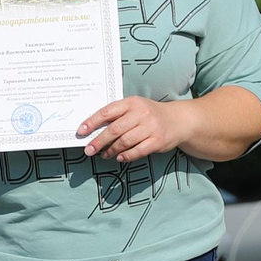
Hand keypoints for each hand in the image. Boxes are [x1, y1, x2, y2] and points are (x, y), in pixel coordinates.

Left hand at [78, 96, 192, 162]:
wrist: (179, 120)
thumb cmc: (150, 114)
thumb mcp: (135, 107)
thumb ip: (117, 115)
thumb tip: (94, 128)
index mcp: (132, 102)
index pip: (107, 112)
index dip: (92, 122)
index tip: (81, 131)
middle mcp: (142, 113)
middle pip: (114, 129)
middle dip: (98, 141)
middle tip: (89, 150)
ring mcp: (151, 127)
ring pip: (124, 142)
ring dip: (111, 150)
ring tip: (104, 154)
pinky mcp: (157, 141)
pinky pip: (137, 151)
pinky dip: (126, 156)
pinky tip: (119, 157)